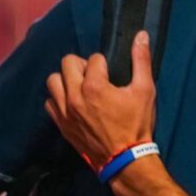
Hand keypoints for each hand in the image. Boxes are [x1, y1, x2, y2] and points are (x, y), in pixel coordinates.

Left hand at [45, 30, 155, 169]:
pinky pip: (49, 103)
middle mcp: (75, 95)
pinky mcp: (61, 125)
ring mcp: (65, 111)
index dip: (104, 63)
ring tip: (80, 86)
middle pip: (68, 63)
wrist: (125, 160)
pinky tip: (72, 102)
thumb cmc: (137, 125)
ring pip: (53, 81)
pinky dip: (58, 99)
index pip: (94, 59)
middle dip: (82, 65)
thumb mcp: (145, 91)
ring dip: (66, 79)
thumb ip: (141, 61)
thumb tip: (141, 35)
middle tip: (95, 75)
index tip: (111, 73)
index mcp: (95, 85)